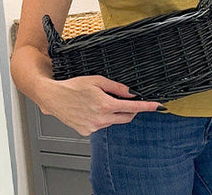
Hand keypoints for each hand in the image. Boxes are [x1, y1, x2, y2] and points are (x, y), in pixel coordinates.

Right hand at [37, 75, 162, 135]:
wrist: (54, 97)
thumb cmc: (74, 86)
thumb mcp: (98, 80)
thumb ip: (118, 88)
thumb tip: (133, 93)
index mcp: (105, 105)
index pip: (133, 108)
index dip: (147, 107)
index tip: (158, 106)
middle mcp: (100, 119)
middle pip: (127, 117)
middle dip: (132, 109)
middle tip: (130, 99)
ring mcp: (93, 127)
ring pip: (115, 121)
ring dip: (116, 112)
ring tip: (103, 100)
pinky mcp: (86, 131)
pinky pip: (103, 124)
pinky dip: (105, 117)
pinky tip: (94, 108)